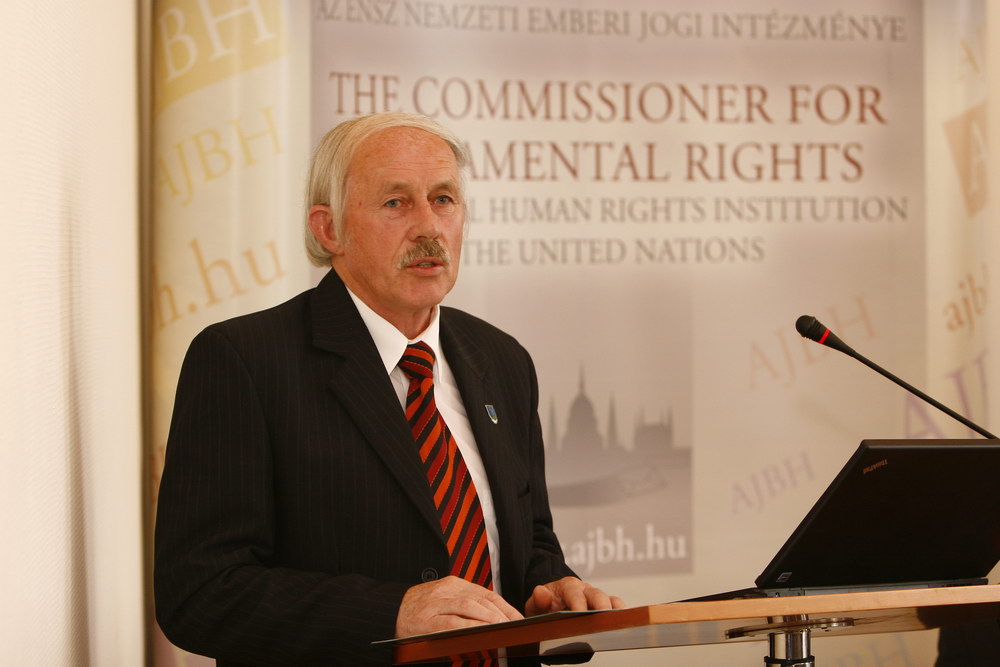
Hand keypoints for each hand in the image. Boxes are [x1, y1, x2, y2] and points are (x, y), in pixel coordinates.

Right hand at [395, 576, 523, 636]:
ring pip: (470, 607)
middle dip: (502, 615)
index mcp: (452, 584)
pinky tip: (481, 635)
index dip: (506, 607)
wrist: (386, 612)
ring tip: (504, 630)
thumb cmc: (416, 611)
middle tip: (515, 628)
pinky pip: (453, 623)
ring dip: (490, 620)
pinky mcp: (427, 620)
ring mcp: (436, 604)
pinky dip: (470, 628)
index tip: (518, 620)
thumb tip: (491, 619)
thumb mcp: (442, 601)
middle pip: (482, 600)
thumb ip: (464, 606)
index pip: (487, 594)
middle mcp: (446, 590)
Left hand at [524, 576, 625, 615]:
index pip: (575, 594)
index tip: (579, 614)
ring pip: (612, 601)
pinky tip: (623, 626)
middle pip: (598, 596)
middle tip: (602, 621)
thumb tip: (540, 593)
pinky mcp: (605, 608)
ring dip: (615, 611)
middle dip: (601, 607)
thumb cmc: (544, 607)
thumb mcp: (535, 604)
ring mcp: (597, 598)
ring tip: (618, 624)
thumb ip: (537, 600)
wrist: (551, 607)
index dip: (578, 604)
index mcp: (568, 586)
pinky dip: (622, 614)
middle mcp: (586, 590)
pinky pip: (618, 608)